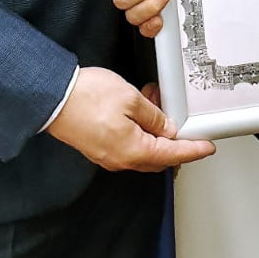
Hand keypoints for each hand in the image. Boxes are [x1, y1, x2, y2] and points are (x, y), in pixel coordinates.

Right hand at [45, 67, 214, 169]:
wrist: (52, 98)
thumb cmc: (86, 97)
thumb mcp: (130, 98)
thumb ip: (153, 116)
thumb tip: (166, 127)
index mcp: (133, 150)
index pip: (172, 154)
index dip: (192, 150)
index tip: (206, 147)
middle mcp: (121, 159)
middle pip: (158, 157)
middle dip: (173, 140)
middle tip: (183, 121)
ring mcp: (108, 155)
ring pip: (142, 149)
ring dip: (154, 131)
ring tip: (155, 102)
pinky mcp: (98, 147)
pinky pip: (128, 145)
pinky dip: (139, 130)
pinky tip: (139, 110)